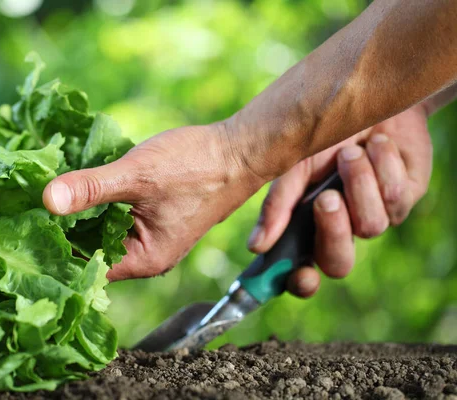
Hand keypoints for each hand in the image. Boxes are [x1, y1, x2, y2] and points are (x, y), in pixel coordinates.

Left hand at [43, 123, 265, 280]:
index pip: (86, 269)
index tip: (23, 232)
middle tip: (24, 212)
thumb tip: (45, 200)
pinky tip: (78, 188)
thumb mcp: (137, 175)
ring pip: (104, 234)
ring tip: (42, 200)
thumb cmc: (196, 166)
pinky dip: (99, 207)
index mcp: (144, 260)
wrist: (240, 151)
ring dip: (80, 218)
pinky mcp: (154, 219)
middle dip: (63, 233)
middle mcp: (147, 257)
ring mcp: (152, 238)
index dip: (54, 253)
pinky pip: (117, 220)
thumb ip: (91, 188)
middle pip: (93, 253)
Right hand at [247, 104, 432, 297]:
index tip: (299, 276)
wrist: (368, 98)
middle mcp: (340, 228)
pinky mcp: (405, 199)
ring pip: (370, 227)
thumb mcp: (293, 165)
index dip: (300, 283)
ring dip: (357, 184)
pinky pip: (394, 198)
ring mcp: (375, 216)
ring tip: (351, 153)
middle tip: (326, 198)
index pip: (302, 273)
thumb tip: (255, 246)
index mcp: (307, 226)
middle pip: (338, 264)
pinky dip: (381, 166)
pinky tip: (377, 145)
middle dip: (333, 232)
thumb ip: (277, 205)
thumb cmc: (323, 133)